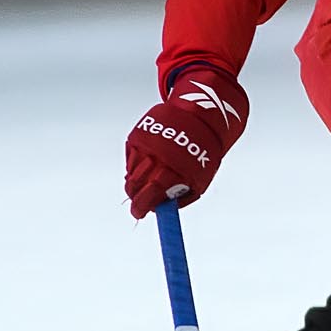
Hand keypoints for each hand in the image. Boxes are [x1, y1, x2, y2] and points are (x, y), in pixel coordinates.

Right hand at [124, 66, 247, 218]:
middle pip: (137, 185)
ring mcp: (147, 145)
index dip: (142, 206)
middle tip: (138, 205)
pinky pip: (130, 158)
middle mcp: (159, 157)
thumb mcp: (199, 178)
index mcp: (176, 169)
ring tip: (145, 186)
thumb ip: (181, 195)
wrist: (198, 118)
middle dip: (136, 198)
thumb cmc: (200, 154)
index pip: (153, 193)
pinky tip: (145, 167)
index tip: (139, 213)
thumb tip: (161, 209)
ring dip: (135, 184)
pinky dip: (134, 167)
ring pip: (131, 173)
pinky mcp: (137, 135)